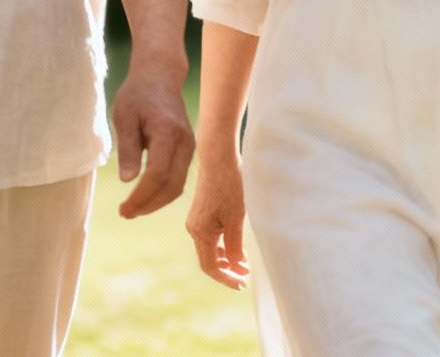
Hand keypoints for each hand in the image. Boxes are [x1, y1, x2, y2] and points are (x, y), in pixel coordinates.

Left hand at [112, 61, 193, 217]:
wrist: (160, 76)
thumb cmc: (138, 94)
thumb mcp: (124, 116)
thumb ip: (127, 148)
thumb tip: (128, 180)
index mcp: (167, 132)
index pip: (158, 175)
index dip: (141, 197)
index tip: (123, 208)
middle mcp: (185, 142)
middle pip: (172, 186)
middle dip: (149, 205)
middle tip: (125, 213)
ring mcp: (190, 147)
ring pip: (178, 186)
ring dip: (156, 202)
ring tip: (133, 208)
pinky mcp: (188, 150)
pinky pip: (179, 178)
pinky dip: (163, 192)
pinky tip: (145, 196)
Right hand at [184, 149, 249, 289]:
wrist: (218, 156)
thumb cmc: (229, 184)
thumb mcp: (236, 217)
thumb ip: (235, 245)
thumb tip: (238, 268)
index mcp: (200, 232)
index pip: (211, 266)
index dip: (226, 278)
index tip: (242, 284)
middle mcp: (194, 229)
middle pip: (209, 260)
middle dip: (227, 272)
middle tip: (245, 279)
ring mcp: (196, 221)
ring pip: (210, 249)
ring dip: (226, 260)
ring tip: (244, 266)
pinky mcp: (202, 213)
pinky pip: (211, 237)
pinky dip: (223, 247)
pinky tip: (237, 248)